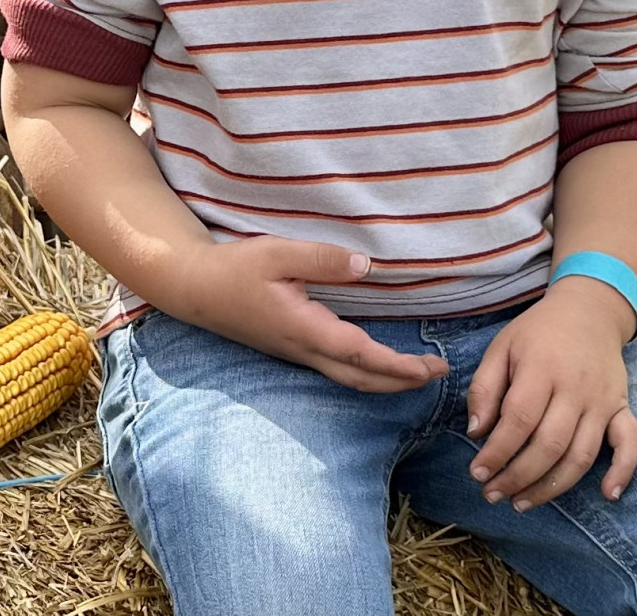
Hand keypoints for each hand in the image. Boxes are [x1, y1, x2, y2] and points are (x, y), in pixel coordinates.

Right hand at [164, 236, 449, 393]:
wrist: (196, 288)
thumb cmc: (236, 269)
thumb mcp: (277, 254)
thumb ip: (321, 259)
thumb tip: (365, 267)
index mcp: (305, 328)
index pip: (360, 354)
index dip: (398, 366)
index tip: (431, 369)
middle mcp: (304, 348)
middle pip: (360, 378)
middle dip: (401, 381)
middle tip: (439, 375)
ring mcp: (297, 352)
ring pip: (349, 378)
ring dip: (385, 380)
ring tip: (418, 373)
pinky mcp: (293, 348)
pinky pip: (337, 369)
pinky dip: (366, 371)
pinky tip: (377, 362)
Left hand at [464, 281, 636, 510]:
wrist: (589, 309)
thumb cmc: (538, 332)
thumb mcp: (502, 347)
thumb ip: (484, 388)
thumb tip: (476, 432)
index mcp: (541, 369)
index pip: (518, 421)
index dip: (496, 453)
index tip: (477, 473)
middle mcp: (575, 388)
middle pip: (548, 446)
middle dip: (517, 477)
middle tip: (492, 494)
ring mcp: (602, 400)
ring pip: (580, 455)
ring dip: (551, 487)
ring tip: (522, 502)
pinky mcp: (621, 407)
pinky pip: (630, 442)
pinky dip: (623, 471)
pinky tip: (607, 494)